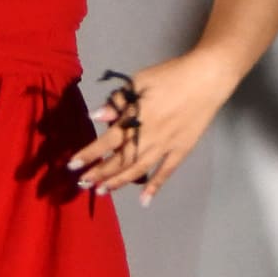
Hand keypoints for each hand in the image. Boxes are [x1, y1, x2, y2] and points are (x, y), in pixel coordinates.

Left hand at [68, 51, 232, 204]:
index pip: (105, 142)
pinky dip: (155, 186)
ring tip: (102, 192)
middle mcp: (147, 138)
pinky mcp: (181, 150)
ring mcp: (165, 147)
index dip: (88, 155)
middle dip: (99, 173)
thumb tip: (96, 116)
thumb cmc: (170, 76)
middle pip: (119, 160)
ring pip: (138, 170)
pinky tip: (144, 201)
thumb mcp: (139, 81)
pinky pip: (166, 172)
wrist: (206, 78)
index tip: (72, 166)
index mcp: (135, 120)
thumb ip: (118, 101)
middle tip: (82, 184)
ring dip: (119, 182)